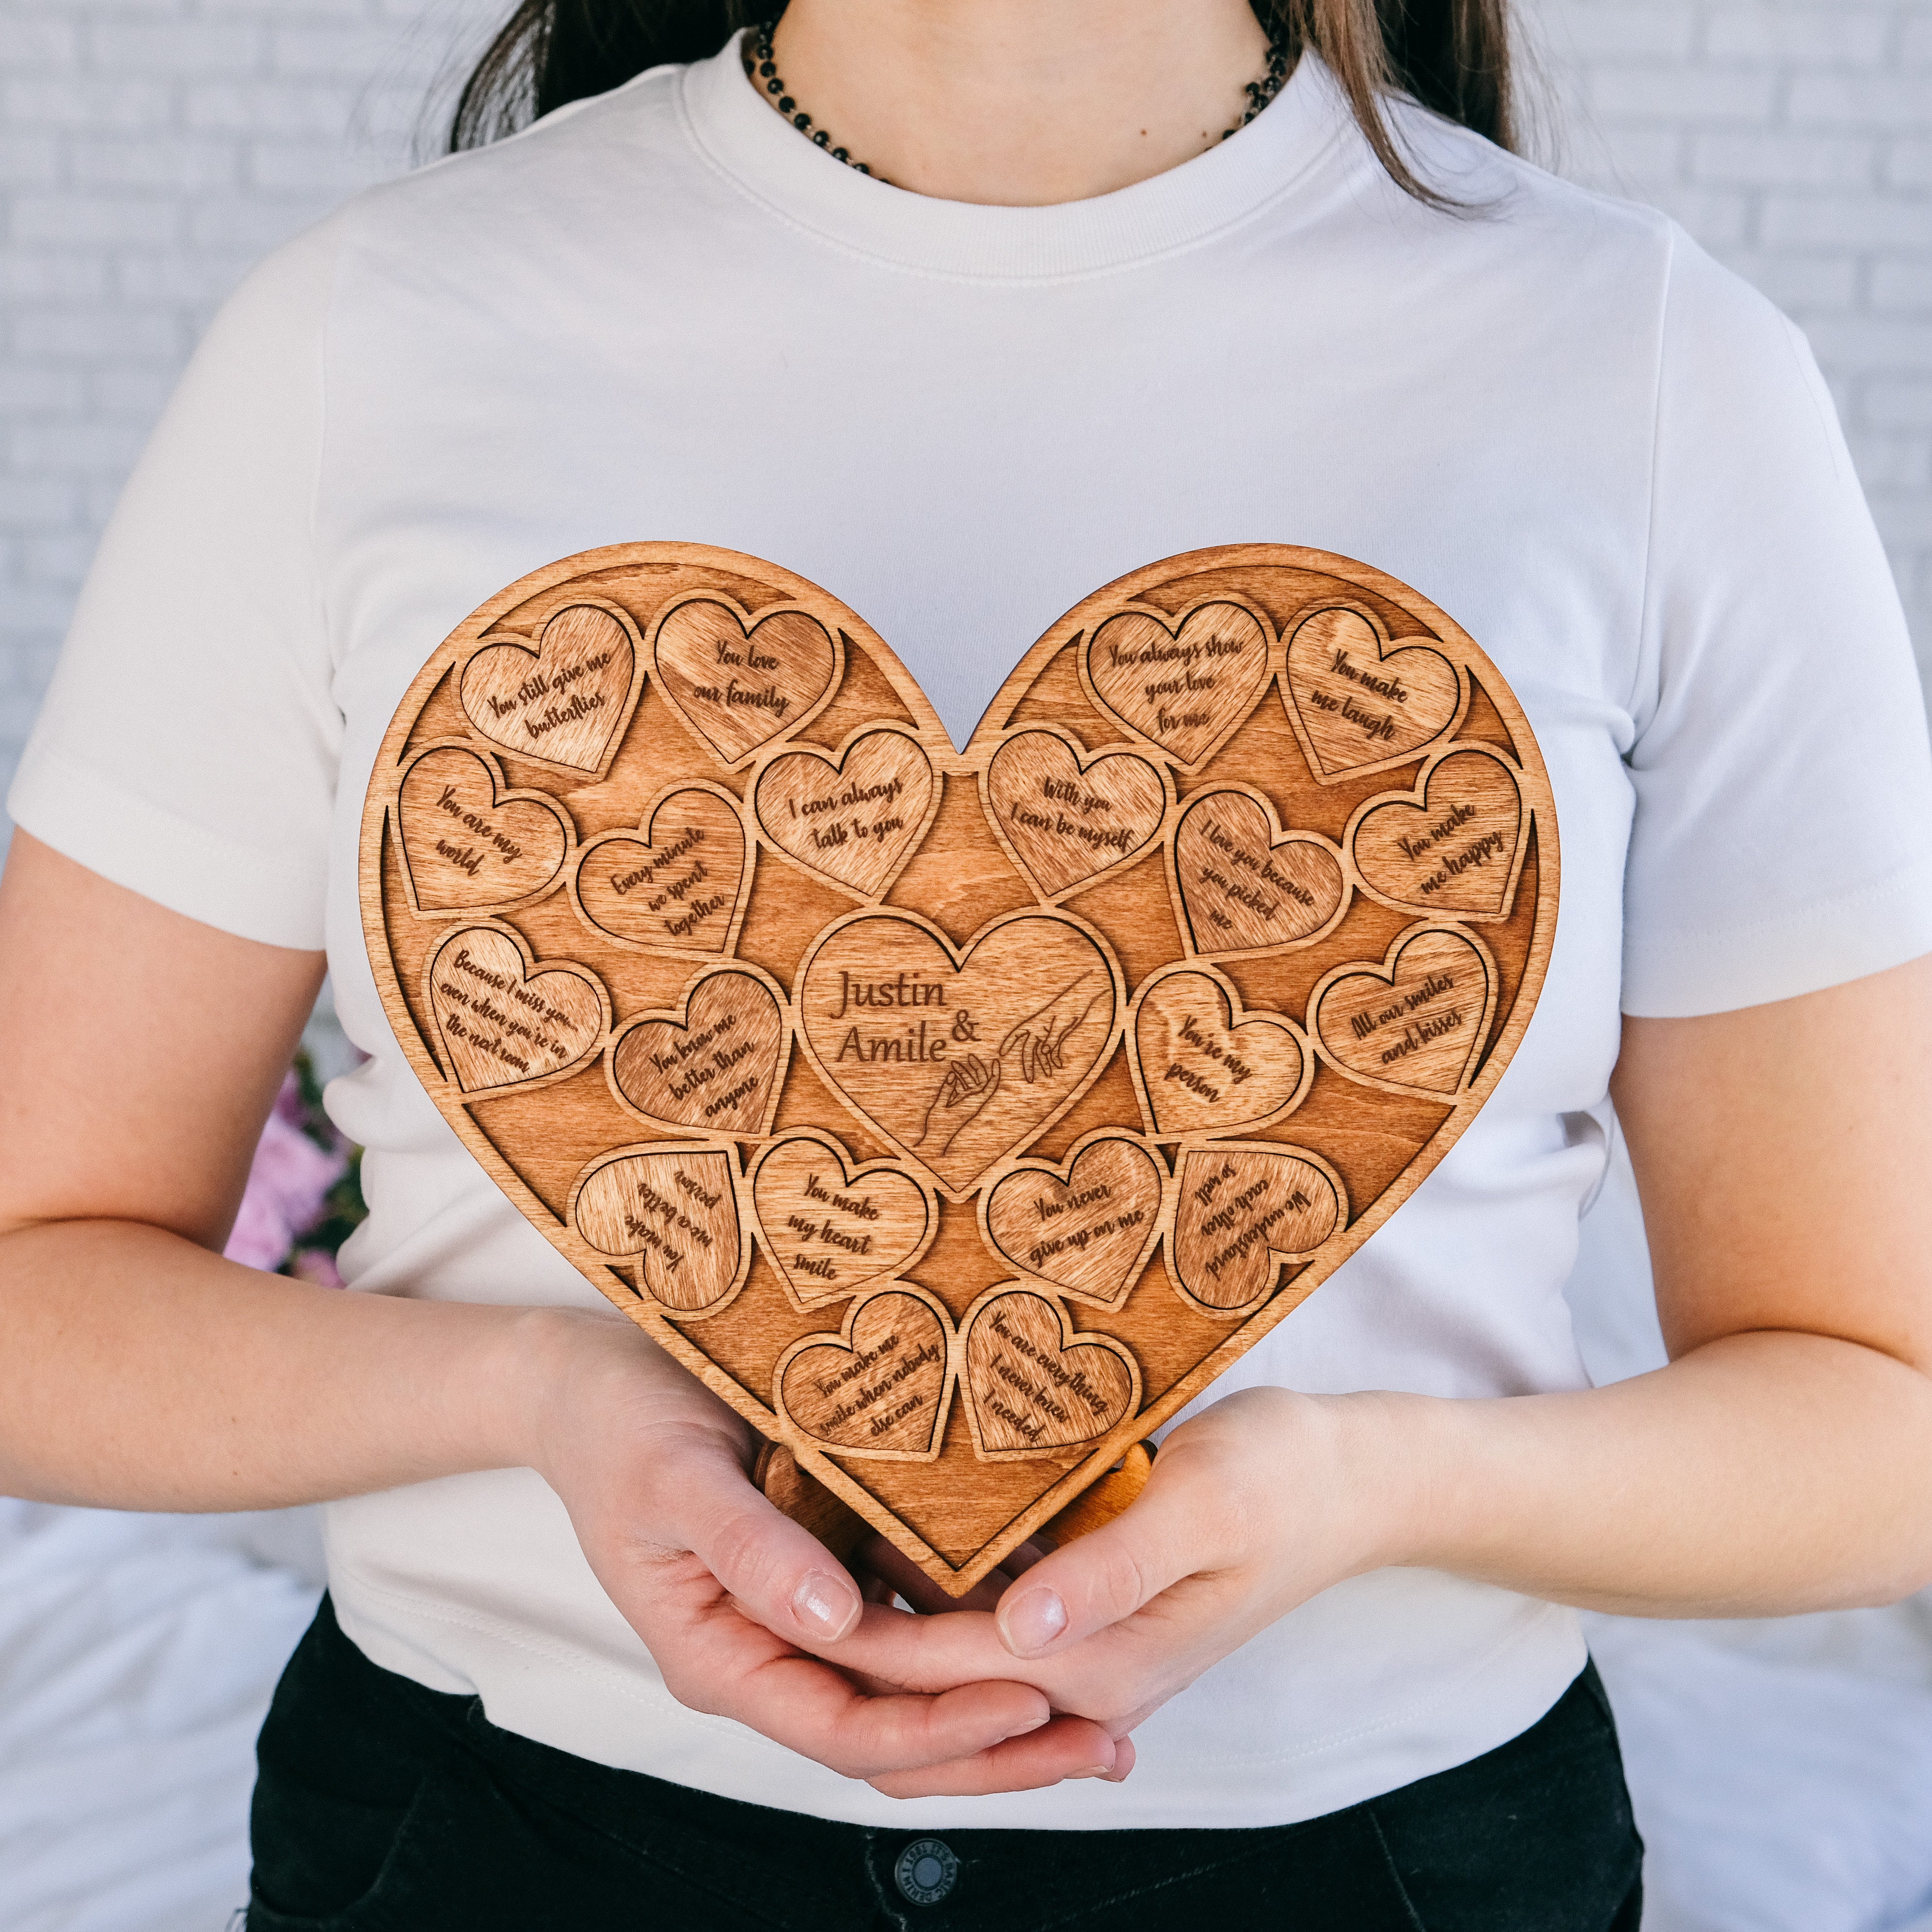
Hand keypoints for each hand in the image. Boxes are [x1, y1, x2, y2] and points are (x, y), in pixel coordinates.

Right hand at [524, 1309, 1126, 1794]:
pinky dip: (981, 1623)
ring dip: (1005, 1696)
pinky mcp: (831, 1569)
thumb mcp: (672, 1480)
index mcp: (721, 1657)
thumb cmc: (621, 1424)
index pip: (845, 1729)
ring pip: (914, 1687)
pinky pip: (913, 1617)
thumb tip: (833, 1618)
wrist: (594, 1378)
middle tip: (1108, 1743)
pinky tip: (1056, 1607)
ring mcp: (803, 1616)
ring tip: (1111, 1697)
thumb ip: (749, 1548)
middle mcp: (771, 1651)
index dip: (937, 1729)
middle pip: (895, 1733)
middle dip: (999, 1747)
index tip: (1027, 1706)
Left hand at [823, 1388, 1404, 1744]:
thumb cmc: (1282, 1479)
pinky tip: (892, 1522)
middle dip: (845, 1633)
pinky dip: (937, 1589)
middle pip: (928, 1680)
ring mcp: (1085, 1642)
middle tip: (764, 1551)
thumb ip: (1109, 1569)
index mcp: (1097, 1658)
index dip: (846, 1627)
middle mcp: (1081, 1666)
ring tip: (806, 1528)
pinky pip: (990, 1616)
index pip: (934, 1666)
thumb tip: (1021, 1628)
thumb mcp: (1202, 1504)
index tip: (773, 1570)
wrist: (1350, 1483)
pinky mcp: (1088, 1607)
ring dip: (886, 1609)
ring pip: (951, 1653)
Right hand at [913, 1051, 998, 1154]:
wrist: (936, 1139)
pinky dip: (960, 1080)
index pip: (989, 1087)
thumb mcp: (940, 1106)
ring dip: (964, 1073)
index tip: (995, 1061)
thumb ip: (946, 1090)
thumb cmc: (938, 1125)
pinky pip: (965, 1088)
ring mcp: (968, 1103)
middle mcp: (973, 1103)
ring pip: (972, 1084)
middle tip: (970, 1056)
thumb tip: (952, 1075)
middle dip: (977, 1068)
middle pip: (981, 1082)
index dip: (995, 1074)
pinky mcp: (962, 1103)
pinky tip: (953, 1073)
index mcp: (973, 1104)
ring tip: (954, 1063)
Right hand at [1000, 970, 1107, 1083]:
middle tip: (1029, 1080)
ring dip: (1045, 1063)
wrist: (1081, 999)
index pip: (1017, 1033)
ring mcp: (1048, 1033)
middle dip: (1029, 1065)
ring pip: (1043, 1051)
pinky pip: (1054, 1049)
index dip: (1008, 1043)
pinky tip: (1059, 1065)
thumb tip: (1044, 1052)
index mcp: (1036, 1024)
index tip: (1000, 1054)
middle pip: (1031, 1049)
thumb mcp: (1061, 1024)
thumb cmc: (1069, 1007)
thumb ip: (1052, 1038)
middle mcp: (1039, 1029)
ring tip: (1049, 1074)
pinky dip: (1055, 1057)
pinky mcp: (1058, 1035)